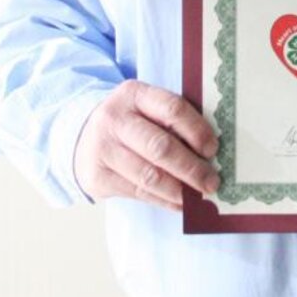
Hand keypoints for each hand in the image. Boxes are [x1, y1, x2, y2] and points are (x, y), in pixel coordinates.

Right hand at [73, 80, 219, 209]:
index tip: (213, 149)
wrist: (83, 137)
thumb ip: (172, 119)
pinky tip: (179, 203)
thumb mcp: (146, 106)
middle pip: (160, 147)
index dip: (196, 130)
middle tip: (212, 182)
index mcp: (134, 94)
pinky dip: (162, 200)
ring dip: (178, 190)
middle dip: (191, 168)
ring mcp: (103, 149)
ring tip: (198, 196)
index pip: (172, 109)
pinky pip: (137, 192)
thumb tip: (210, 150)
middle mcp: (115, 119)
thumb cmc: (130, 121)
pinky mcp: (97, 177)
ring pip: (148, 175)